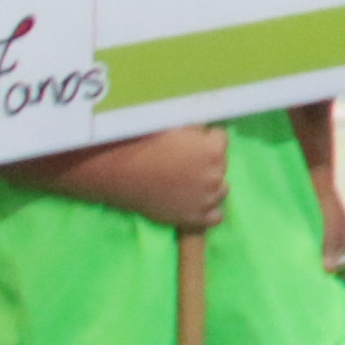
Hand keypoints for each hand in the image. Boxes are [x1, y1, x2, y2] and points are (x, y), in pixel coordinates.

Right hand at [95, 127, 231, 233]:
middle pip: (221, 165)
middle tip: (184, 164)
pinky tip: (194, 204)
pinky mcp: (196, 218)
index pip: (221, 139)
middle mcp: (216, 174)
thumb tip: (206, 129)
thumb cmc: (146, 144)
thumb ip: (197, 128)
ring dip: (209, 186)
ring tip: (187, 184)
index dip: (205, 140)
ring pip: (221, 190)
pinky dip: (208, 211)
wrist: (123, 173)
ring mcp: (207, 198)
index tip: (191, 144)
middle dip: (207, 163)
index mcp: (214, 149)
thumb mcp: (176, 126)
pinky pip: (216, 216)